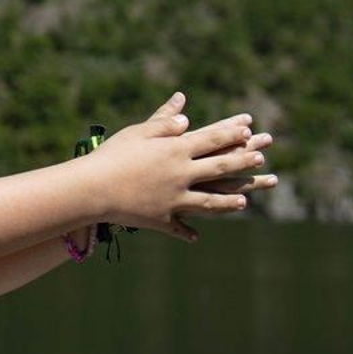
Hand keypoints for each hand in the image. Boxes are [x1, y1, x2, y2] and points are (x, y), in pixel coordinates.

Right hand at [84, 92, 271, 238]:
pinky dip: (186, 231)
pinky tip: (195, 237)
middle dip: (241, 163)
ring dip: (229, 201)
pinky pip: (178, 226)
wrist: (91, 189)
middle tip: (260, 158)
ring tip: (243, 201)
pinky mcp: (161, 217)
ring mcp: (174, 198)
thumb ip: (163, 123)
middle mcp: (181, 174)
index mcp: (175, 150)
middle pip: (218, 168)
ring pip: (210, 202)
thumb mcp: (137, 133)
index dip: (231, 134)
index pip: (211, 139)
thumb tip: (186, 117)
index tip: (248, 131)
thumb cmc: (111, 155)